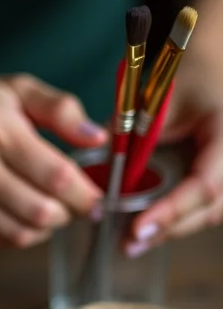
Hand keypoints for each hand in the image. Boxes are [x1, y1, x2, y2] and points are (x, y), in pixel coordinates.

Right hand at [0, 74, 106, 246]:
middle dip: (69, 213)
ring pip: (21, 232)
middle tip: (76, 203)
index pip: (56, 176)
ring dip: (47, 227)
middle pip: (41, 210)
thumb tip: (97, 137)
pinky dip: (23, 234)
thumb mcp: (17, 89)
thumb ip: (60, 109)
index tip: (97, 196)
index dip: (86, 194)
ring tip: (52, 209)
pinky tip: (27, 216)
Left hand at [126, 50, 222, 255]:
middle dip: (168, 229)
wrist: (214, 62)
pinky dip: (179, 217)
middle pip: (210, 208)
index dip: (172, 211)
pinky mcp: (222, 175)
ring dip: (173, 228)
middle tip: (129, 245)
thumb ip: (131, 135)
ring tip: (133, 242)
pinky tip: (150, 227)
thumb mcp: (158, 99)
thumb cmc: (189, 74)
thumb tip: (97, 174)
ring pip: (210, 213)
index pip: (204, 185)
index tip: (138, 229)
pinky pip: (206, 206)